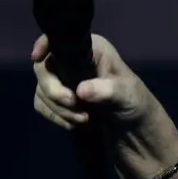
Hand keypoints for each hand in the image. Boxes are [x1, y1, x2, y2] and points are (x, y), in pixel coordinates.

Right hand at [32, 33, 177, 178]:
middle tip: (74, 104)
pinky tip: (74, 124)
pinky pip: (42, 105)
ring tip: (84, 119)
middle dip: (55, 90)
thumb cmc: (139, 108)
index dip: (45, 45)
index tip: (37, 58)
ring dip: (58, 107)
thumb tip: (80, 91)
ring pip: (42, 90)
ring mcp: (67, 83)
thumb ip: (106, 91)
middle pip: (44, 68)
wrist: (140, 138)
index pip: (60, 40)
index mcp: (94, 50)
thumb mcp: (127, 96)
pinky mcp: (62, 104)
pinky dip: (54, 116)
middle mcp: (77, 62)